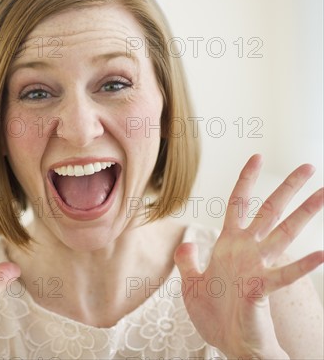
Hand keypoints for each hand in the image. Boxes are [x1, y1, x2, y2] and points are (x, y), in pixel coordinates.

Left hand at [174, 154, 322, 358]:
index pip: (238, 205)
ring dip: (303, 215)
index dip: (246, 181)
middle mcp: (246, 251)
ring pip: (283, 234)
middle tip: (308, 166)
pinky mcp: (262, 289)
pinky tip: (322, 253)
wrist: (227, 345)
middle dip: (287, 189)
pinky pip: (285, 275)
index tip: (257, 157)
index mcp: (227, 246)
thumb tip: (187, 241)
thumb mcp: (191, 284)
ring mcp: (257, 268)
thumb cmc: (213, 316)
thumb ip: (187, 261)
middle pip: (268, 212)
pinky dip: (302, 266)